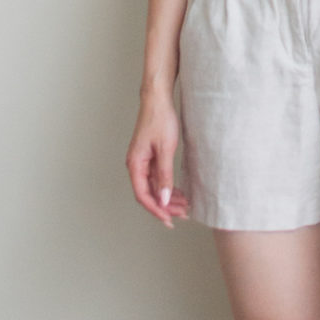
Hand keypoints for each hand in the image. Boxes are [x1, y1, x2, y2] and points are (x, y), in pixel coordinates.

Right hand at [126, 97, 190, 228]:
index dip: (156, 209)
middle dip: (165, 206)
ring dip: (167, 198)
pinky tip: (178, 193)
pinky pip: (157, 179)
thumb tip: (164, 199)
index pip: (143, 195)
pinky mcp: (149, 158)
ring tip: (184, 206)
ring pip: (154, 187)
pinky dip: (167, 187)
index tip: (168, 220)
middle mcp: (136, 165)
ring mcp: (142, 162)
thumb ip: (165, 175)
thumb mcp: (165, 149)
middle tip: (182, 215)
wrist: (158, 100)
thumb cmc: (160, 120)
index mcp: (135, 164)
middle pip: (148, 194)